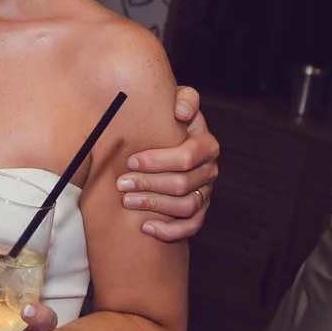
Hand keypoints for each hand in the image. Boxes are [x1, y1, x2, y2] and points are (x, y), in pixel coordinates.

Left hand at [117, 84, 219, 240]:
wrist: (165, 138)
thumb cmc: (167, 118)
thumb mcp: (176, 100)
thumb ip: (184, 99)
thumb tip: (181, 112)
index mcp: (206, 145)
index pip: (188, 156)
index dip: (159, 160)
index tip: (131, 160)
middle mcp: (209, 170)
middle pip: (183, 184)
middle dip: (149, 184)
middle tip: (121, 184)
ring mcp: (205, 193)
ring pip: (185, 207)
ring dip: (154, 206)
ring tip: (127, 201)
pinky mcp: (199, 212)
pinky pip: (191, 227)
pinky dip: (169, 231)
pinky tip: (146, 227)